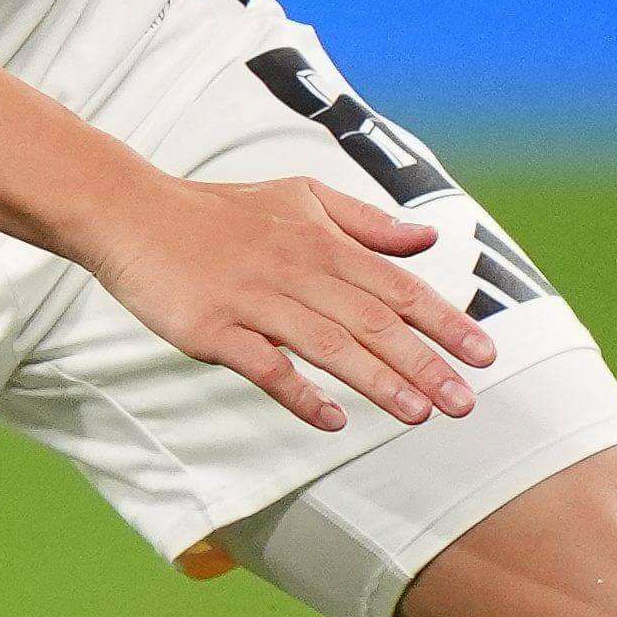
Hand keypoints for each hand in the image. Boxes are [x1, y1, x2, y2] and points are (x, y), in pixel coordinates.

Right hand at [87, 169, 489, 436]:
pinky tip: (330, 420)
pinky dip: (297, 392)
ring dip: (375, 381)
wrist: (132, 212)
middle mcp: (295, 270)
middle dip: (423, 364)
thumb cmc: (220, 211)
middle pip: (371, 321)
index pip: (396, 286)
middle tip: (464, 404)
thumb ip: (366, 221)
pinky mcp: (211, 328)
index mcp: (321, 242)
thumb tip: (429, 237)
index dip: (443, 322)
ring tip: (418, 415)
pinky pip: (262, 365)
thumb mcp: (300, 196)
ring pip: (326, 344)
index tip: (484, 356)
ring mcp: (252, 301)